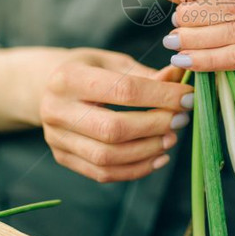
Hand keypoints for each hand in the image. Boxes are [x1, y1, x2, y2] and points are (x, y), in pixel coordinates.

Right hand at [38, 48, 192, 182]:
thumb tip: (180, 80)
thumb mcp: (114, 62)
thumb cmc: (89, 70)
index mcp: (69, 77)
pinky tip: (158, 157)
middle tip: (181, 120)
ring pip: (108, 156)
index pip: (123, 90)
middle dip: (154, 126)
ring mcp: (56, 137)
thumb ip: (146, 74)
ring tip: (171, 138)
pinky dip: (135, 169)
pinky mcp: (62, 157)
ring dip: (147, 150)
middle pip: (113, 128)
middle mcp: (56, 109)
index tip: (187, 97)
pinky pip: (103, 173)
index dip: (161, 96)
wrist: (47, 87)